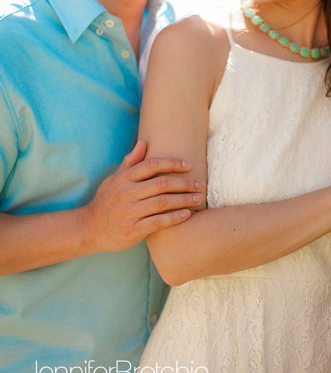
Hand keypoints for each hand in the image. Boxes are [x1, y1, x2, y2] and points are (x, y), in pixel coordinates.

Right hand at [81, 141, 206, 252]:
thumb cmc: (107, 201)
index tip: (189, 164)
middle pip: (162, 184)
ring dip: (184, 199)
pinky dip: (174, 217)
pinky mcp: (132, 229)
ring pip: (163, 202)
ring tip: (199, 198)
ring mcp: (129, 212)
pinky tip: (187, 214)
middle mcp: (126, 193)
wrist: (88, 229)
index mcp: (123, 179)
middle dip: (185, 183)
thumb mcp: (114, 180)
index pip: (152, 165)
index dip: (172, 163)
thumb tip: (144, 143)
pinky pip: (158, 222)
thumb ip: (130, 162)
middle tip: (201, 184)